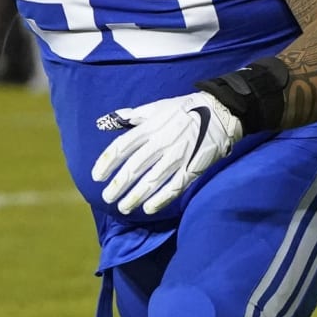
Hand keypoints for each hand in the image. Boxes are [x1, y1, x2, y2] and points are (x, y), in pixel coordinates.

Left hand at [91, 91, 242, 215]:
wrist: (220, 113)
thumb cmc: (184, 110)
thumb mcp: (156, 107)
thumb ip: (131, 116)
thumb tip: (105, 122)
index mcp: (150, 127)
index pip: (121, 147)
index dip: (106, 163)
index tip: (96, 177)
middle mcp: (161, 143)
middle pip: (133, 168)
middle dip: (118, 185)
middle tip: (107, 198)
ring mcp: (177, 157)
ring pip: (151, 181)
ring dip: (135, 196)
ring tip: (123, 207)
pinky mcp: (192, 169)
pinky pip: (174, 187)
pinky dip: (160, 200)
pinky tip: (148, 208)